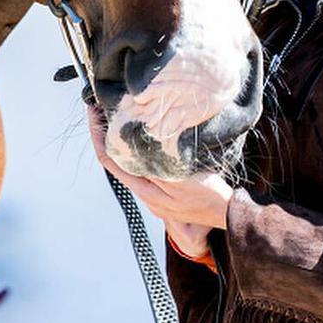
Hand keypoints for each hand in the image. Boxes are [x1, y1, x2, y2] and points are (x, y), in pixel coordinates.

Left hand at [86, 106, 233, 240]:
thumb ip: (156, 166)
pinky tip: (145, 137)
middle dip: (106, 134)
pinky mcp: (166, 190)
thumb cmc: (209, 198)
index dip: (97, 136)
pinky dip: (138, 148)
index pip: (109, 159)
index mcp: (144, 190)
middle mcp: (145, 193)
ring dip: (122, 140)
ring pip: (130, 162)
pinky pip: (145, 165)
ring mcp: (155, 193)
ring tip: (121, 116)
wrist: (229, 214)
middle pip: (116, 160)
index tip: (93, 113)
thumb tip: (132, 148)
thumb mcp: (182, 179)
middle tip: (103, 108)